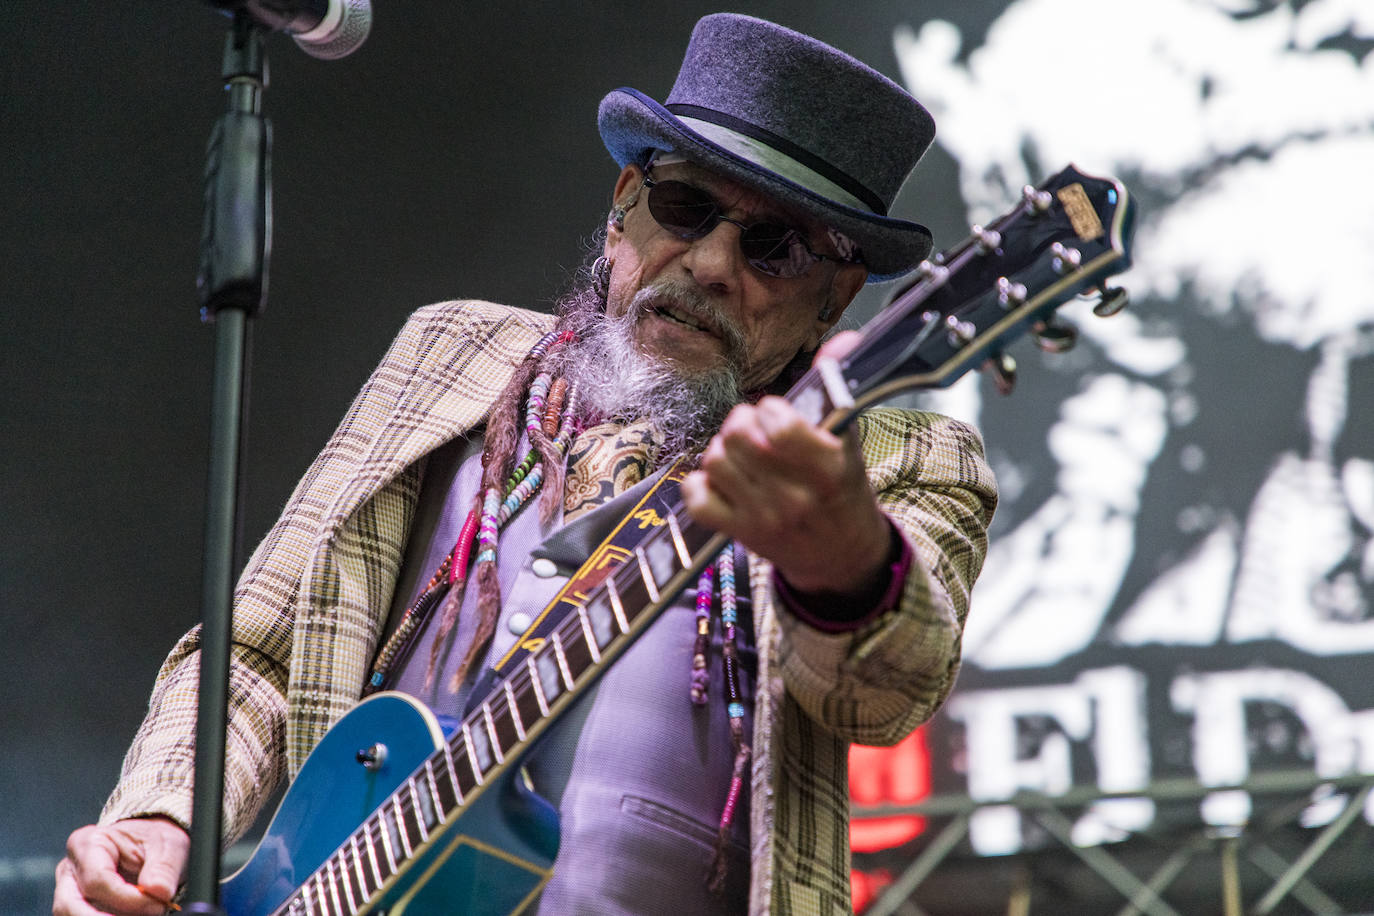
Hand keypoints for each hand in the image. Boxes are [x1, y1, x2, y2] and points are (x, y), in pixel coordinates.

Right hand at [54, 818, 188, 915]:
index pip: (98, 880)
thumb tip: (160, 892)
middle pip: (70, 905)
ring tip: (143, 914)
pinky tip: (137, 915)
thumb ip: (164, 868)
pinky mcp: (76, 907)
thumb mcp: (167, 844)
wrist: (150, 845)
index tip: (158, 905)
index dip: (128, 899)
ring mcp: (69, 891)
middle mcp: (70, 870)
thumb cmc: (154, 840)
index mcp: (88, 843)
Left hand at [682, 332, 890, 593]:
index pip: (780, 426)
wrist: (842, 558)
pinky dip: (701, 484)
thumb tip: (843, 340)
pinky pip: (697, 499)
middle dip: (742, 421)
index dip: (771, 409)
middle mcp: (795, 496)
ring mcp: (764, 518)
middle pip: (737, 437)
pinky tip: (722, 480)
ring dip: (723, 450)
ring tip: (742, 455)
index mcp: (829, 469)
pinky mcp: (739, 533)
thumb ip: (838, 388)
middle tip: (754, 428)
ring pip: (715, 461)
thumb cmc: (844, 492)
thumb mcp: (851, 443)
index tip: (777, 413)